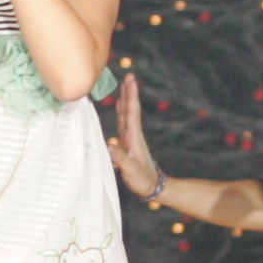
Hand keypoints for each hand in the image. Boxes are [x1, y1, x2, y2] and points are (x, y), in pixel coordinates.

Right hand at [107, 69, 165, 197]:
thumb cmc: (142, 180)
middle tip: (129, 76)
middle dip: (129, 92)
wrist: (152, 187)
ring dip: (125, 99)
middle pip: (130, 109)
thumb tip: (110, 144)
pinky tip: (119, 105)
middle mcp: (132, 134)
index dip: (130, 96)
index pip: (132, 112)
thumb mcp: (130, 170)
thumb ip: (120, 158)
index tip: (131, 81)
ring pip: (127, 113)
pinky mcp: (127, 142)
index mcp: (134, 137)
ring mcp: (130, 138)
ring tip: (124, 85)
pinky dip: (121, 111)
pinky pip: (123, 122)